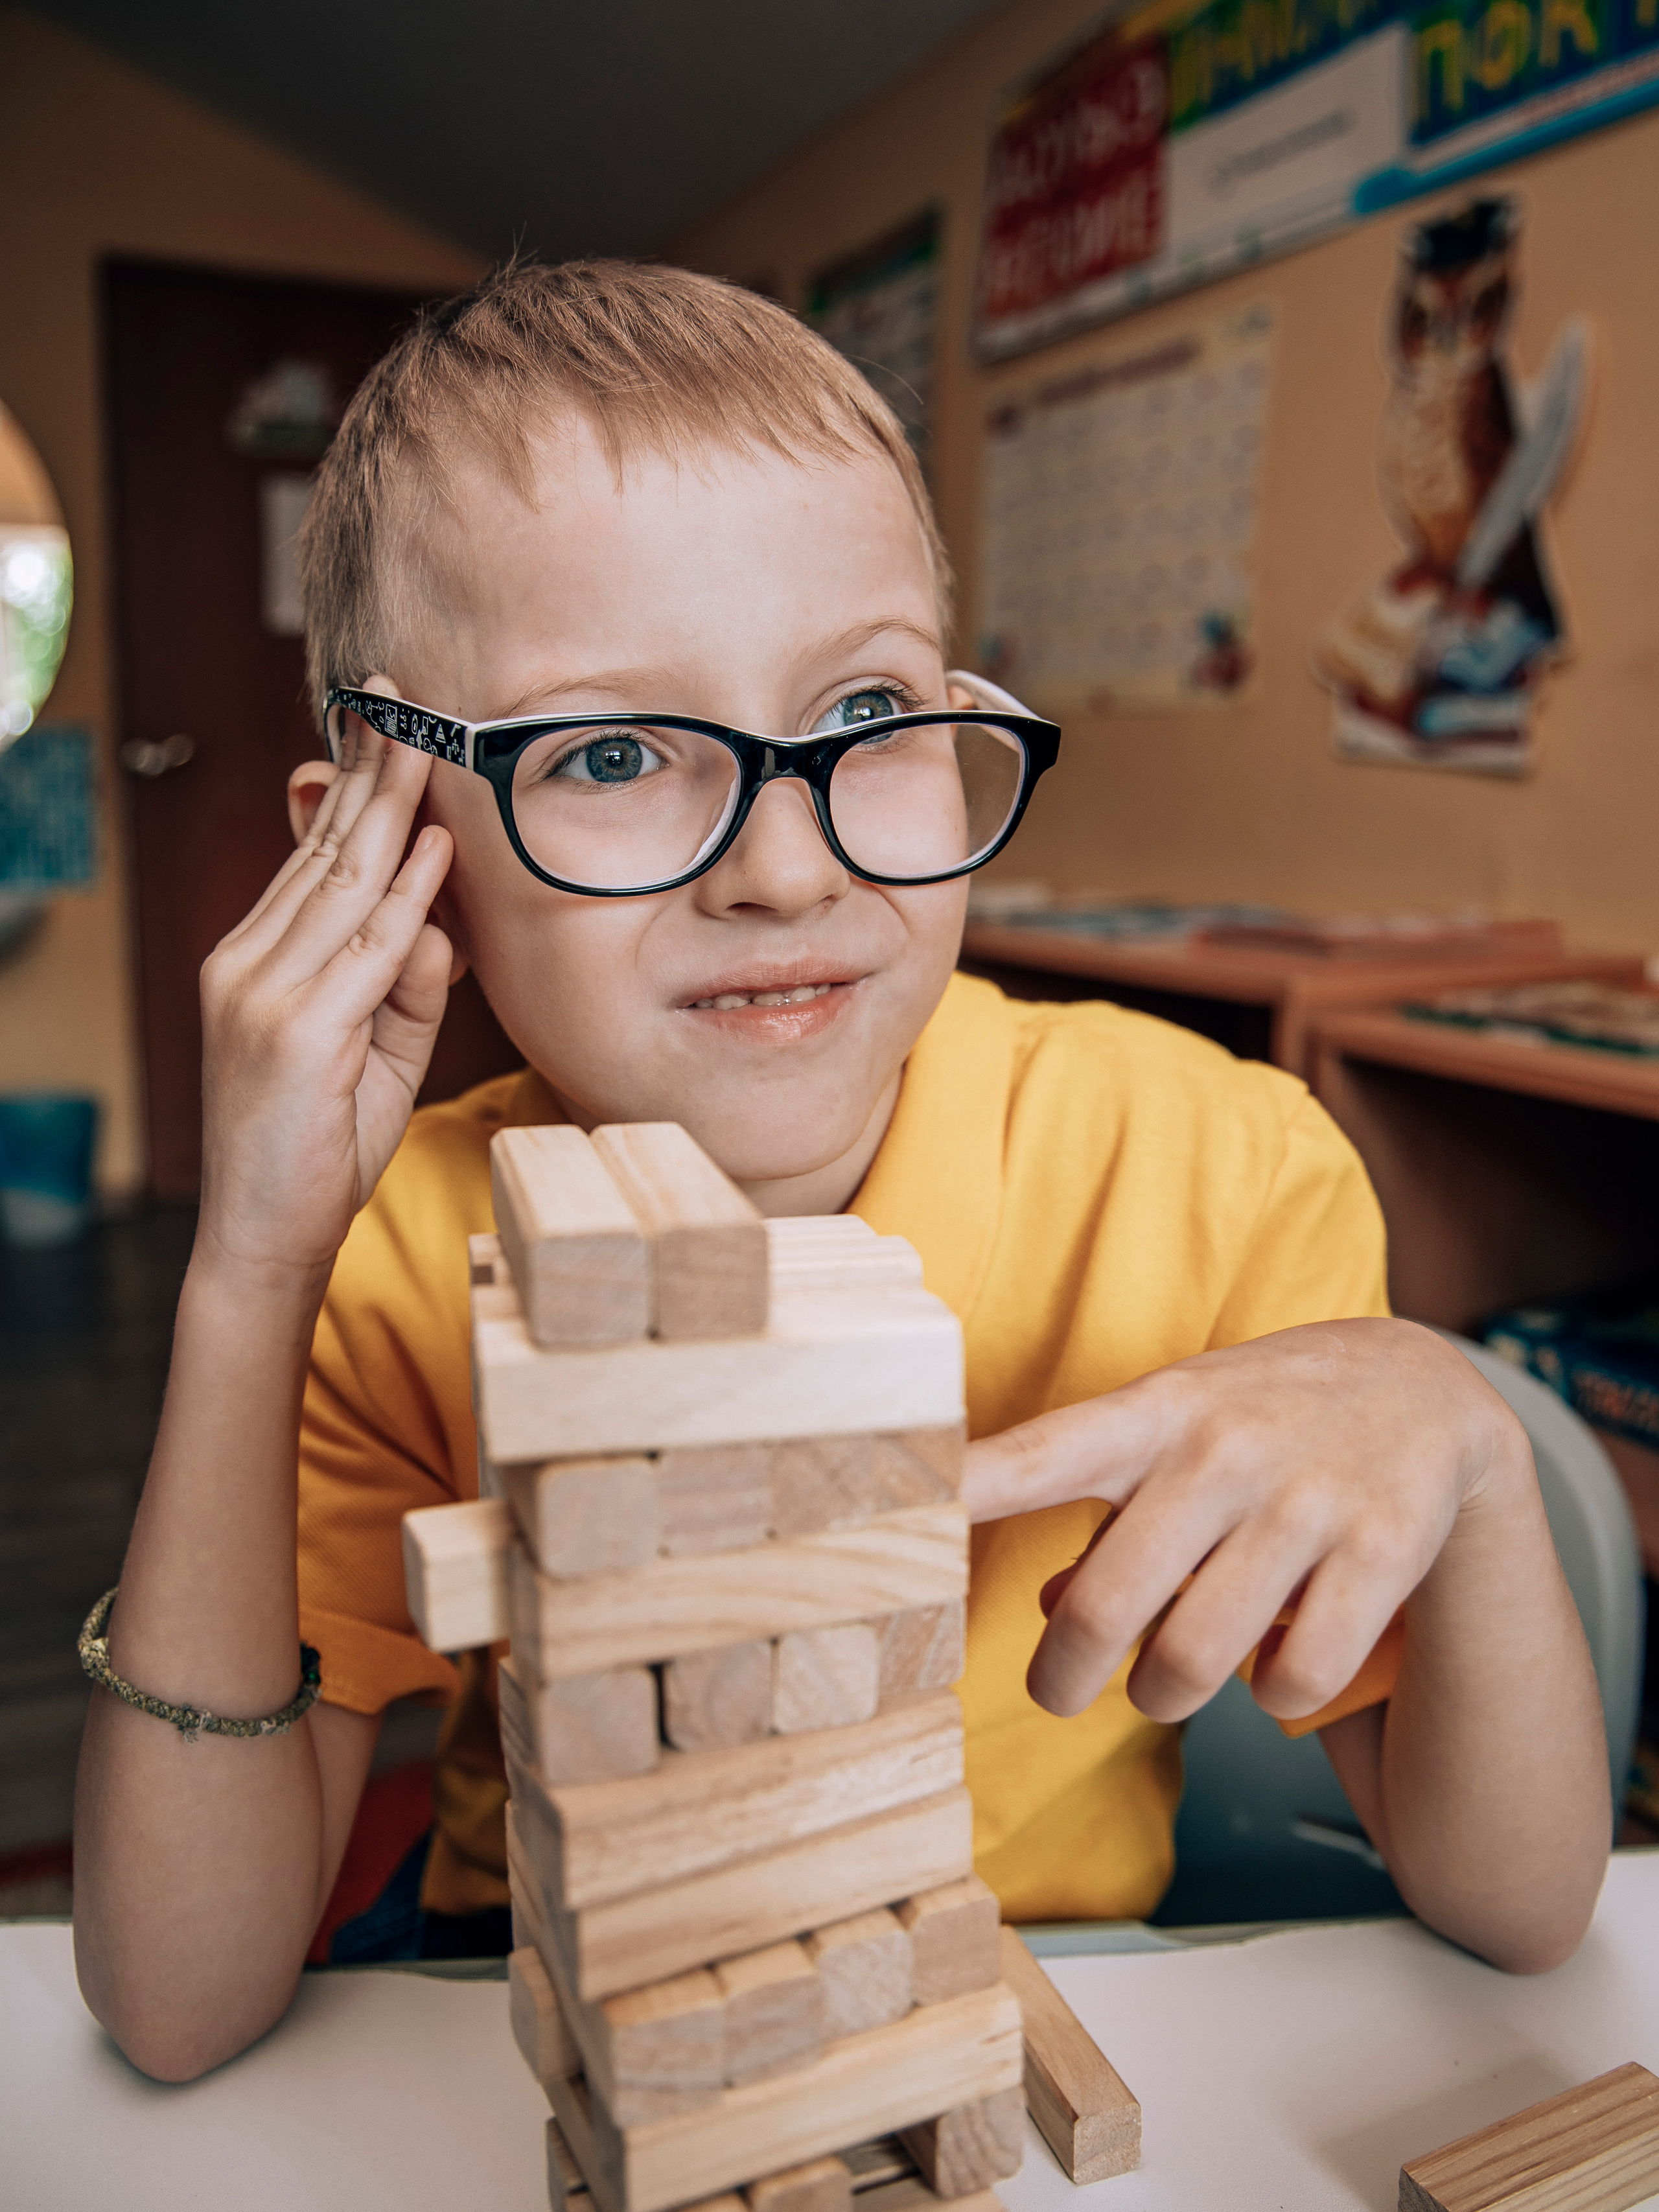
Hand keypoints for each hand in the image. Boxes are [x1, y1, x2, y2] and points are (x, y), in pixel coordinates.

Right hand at [195, 716, 454, 1280]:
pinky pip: (363, 949)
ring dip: (390, 808)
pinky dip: (404, 895)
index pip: (312, 859)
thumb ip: (405, 986)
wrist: (264, 1238)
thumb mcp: (375, 1054)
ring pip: (341, 884)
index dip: (354, 791)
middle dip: (370, 772)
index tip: (386, 730)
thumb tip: (440, 922)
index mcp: (258, 960)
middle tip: (404, 701)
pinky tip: (434, 847)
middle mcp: (248, 963)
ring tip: (426, 742)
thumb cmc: (320, 1148)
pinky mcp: (292, 1032)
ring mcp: (264, 995)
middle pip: (323, 851)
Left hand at [961, 1318, 1522, 1722]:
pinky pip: (1293, 1679)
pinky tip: (1274, 1659)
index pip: (1035, 1456)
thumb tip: (1046, 1610)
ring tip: (1165, 1679)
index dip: (961, 1492)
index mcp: (1150, 1414)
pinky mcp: (1382, 1550)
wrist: (1423, 1387)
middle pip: (1101, 1607)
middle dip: (1060, 1678)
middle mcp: (1220, 1451)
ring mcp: (1303, 1500)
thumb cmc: (1256, 1423)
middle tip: (1055, 1690)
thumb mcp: (1170, 1438)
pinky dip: (1272, 1696)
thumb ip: (1102, 1518)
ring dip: (1162, 1695)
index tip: (888, 1524)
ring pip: (1191, 1661)